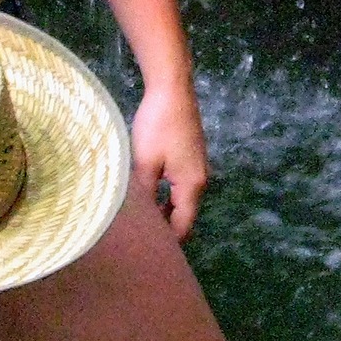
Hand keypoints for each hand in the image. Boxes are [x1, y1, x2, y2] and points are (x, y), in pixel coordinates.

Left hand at [131, 80, 208, 241]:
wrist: (172, 88)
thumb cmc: (157, 126)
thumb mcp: (145, 162)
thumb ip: (145, 193)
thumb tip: (141, 219)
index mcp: (192, 186)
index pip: (182, 226)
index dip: (167, 242)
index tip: (146, 252)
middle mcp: (200, 181)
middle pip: (185, 215)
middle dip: (165, 228)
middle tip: (140, 239)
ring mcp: (197, 167)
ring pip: (181, 200)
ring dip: (165, 211)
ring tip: (140, 221)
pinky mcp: (190, 156)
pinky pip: (180, 186)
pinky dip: (167, 195)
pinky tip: (149, 195)